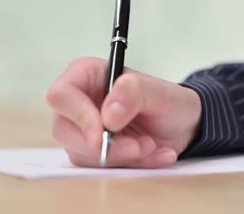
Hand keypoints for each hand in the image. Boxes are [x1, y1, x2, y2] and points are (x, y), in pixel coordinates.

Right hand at [46, 57, 200, 167]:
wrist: (182, 126)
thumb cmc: (167, 101)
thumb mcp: (159, 91)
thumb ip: (133, 93)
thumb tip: (108, 114)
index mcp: (86, 75)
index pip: (61, 94)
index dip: (78, 115)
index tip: (103, 133)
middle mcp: (78, 102)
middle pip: (64, 130)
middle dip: (103, 145)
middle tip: (138, 145)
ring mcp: (82, 130)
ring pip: (81, 153)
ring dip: (121, 156)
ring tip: (151, 144)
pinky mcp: (92, 153)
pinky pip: (100, 168)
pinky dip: (130, 165)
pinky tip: (153, 154)